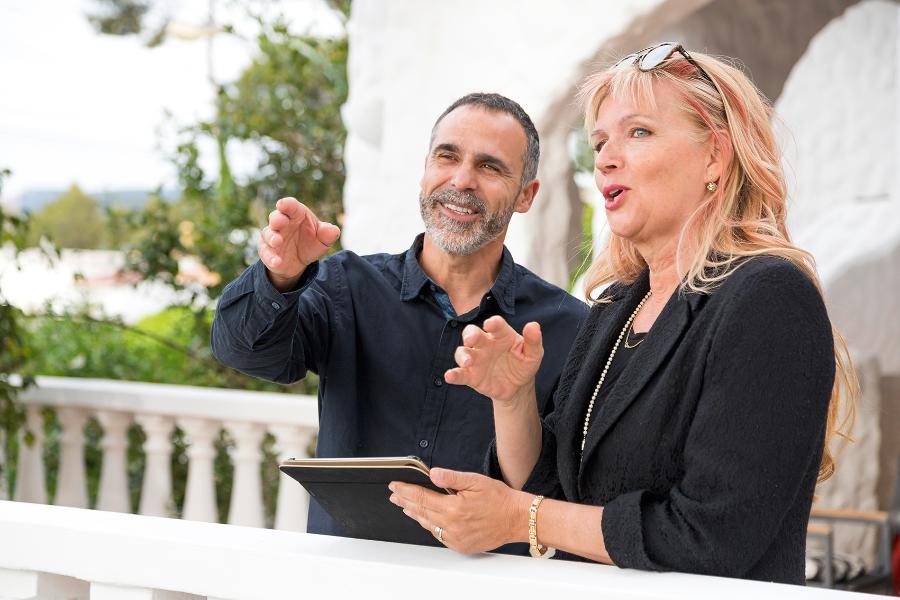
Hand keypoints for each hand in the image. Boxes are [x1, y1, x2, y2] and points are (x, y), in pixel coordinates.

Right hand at [258, 197, 340, 290]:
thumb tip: (334, 231)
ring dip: (271, 237)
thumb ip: (328, 234)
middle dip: (276, 218)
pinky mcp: (266, 251)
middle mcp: (282, 223)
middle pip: (276, 216)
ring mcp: (272, 236)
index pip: (291, 205)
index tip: (283, 204)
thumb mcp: (323, 239)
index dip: (287, 204)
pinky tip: (277, 262)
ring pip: (268, 233)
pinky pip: (266, 253)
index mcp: (296, 214)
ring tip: (277, 242)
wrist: (300, 262)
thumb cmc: (311, 242)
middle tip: (279, 222)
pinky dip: (270, 257)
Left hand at [389, 468, 529, 552]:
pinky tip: (426, 520)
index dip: (406, 490)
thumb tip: (433, 474)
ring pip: (428, 525)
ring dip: (415, 514)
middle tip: (394, 495)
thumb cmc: (500, 499)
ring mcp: (456, 538)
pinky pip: (439, 535)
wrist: (518, 519)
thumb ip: (451, 478)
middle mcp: (452, 526)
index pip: (421, 497)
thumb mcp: (475, 480)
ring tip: (405, 506)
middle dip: (405, 501)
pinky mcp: (461, 545)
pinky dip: (430, 526)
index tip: (395, 486)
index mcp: (454, 508)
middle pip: (421, 512)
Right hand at [445, 316, 543, 406]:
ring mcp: (476, 359)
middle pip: (472, 333)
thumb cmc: (523, 364)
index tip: (492, 324)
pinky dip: (453, 374)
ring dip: (462, 355)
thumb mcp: (533, 354)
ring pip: (463, 352)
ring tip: (467, 362)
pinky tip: (450, 376)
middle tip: (471, 339)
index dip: (493, 323)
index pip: (496, 325)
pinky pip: (459, 373)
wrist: (517, 387)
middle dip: (470, 334)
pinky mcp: (471, 375)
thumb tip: (534, 325)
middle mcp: (485, 344)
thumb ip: (533, 340)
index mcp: (501, 335)